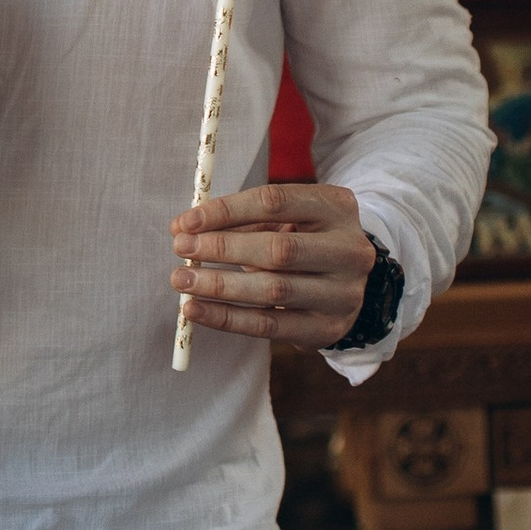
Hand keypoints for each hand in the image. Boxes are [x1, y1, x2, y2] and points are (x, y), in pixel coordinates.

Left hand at [172, 180, 375, 349]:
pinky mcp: (327, 328)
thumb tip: (182, 228)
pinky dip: (226, 318)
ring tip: (182, 281)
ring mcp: (343, 293)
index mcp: (336, 207)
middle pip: (278, 249)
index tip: (187, 222)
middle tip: (181, 249)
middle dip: (222, 248)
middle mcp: (349, 249)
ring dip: (219, 286)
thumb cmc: (304, 241)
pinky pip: (269, 325)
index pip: (275, 201)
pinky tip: (196, 311)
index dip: (226, 210)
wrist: (348, 284)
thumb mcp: (285, 219)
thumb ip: (239, 220)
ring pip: (273, 290)